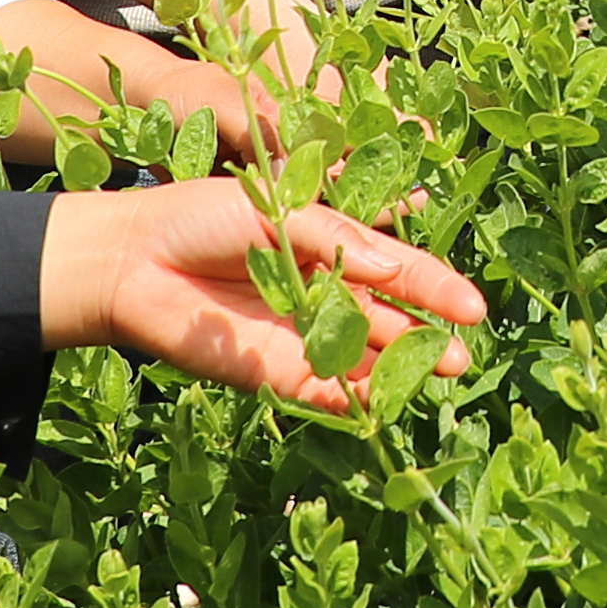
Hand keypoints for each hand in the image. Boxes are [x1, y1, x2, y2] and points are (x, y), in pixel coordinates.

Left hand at [37, 177, 487, 415]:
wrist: (134, 260)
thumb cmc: (200, 216)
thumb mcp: (278, 209)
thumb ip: (337, 237)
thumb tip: (394, 267)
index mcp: (330, 246)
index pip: (395, 267)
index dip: (435, 285)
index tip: (472, 306)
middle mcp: (323, 294)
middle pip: (388, 316)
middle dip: (427, 332)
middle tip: (460, 350)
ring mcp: (302, 335)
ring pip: (364, 355)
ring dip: (401, 365)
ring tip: (441, 369)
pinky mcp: (274, 372)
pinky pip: (325, 388)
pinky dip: (354, 394)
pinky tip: (385, 398)